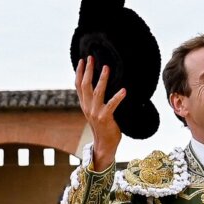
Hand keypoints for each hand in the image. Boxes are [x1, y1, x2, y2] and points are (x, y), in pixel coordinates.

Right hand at [75, 56, 125, 171]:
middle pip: (85, 85)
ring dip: (102, 79)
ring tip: (107, 67)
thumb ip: (95, 101)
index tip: (82, 60)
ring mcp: (95, 112)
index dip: (80, 72)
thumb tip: (99, 86)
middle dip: (88, 70)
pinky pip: (112, 105)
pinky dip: (118, 97)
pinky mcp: (105, 118)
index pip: (79, 85)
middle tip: (91, 58)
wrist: (104, 145)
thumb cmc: (103, 127)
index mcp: (84, 105)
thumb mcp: (95, 112)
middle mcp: (87, 107)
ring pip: (97, 92)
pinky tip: (124, 90)